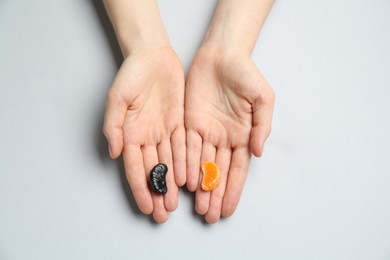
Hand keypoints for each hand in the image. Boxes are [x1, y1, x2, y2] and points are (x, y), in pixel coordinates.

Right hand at [103, 47, 185, 222]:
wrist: (152, 56)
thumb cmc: (131, 75)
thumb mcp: (117, 98)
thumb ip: (114, 126)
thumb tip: (115, 153)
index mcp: (130, 134)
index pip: (135, 168)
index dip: (140, 189)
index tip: (145, 207)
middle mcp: (147, 136)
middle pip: (153, 170)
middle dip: (157, 193)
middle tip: (162, 214)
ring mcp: (163, 131)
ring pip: (169, 163)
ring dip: (172, 184)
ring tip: (176, 204)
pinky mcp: (179, 123)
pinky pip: (183, 146)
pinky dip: (186, 163)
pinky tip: (189, 179)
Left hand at [185, 46, 274, 222]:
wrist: (222, 54)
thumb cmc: (245, 74)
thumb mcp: (263, 99)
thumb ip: (262, 126)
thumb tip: (257, 152)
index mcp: (242, 135)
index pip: (237, 170)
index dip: (232, 191)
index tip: (228, 210)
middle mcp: (223, 138)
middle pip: (218, 172)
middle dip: (215, 195)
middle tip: (209, 216)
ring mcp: (206, 132)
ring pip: (201, 165)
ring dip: (200, 187)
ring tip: (198, 207)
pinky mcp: (189, 123)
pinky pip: (187, 147)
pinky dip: (185, 165)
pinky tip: (185, 182)